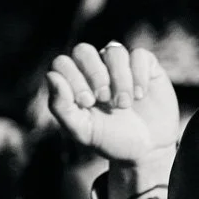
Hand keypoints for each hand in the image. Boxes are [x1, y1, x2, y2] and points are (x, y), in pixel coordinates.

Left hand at [47, 42, 177, 164]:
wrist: (147, 148)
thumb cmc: (109, 139)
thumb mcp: (82, 130)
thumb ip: (61, 107)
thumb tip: (52, 76)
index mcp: (73, 83)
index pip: (61, 63)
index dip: (72, 78)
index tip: (87, 102)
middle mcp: (94, 69)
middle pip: (83, 50)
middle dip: (93, 74)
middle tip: (103, 98)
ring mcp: (119, 65)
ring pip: (113, 51)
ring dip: (119, 79)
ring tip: (124, 104)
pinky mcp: (145, 66)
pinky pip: (139, 55)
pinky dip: (139, 75)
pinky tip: (140, 95)